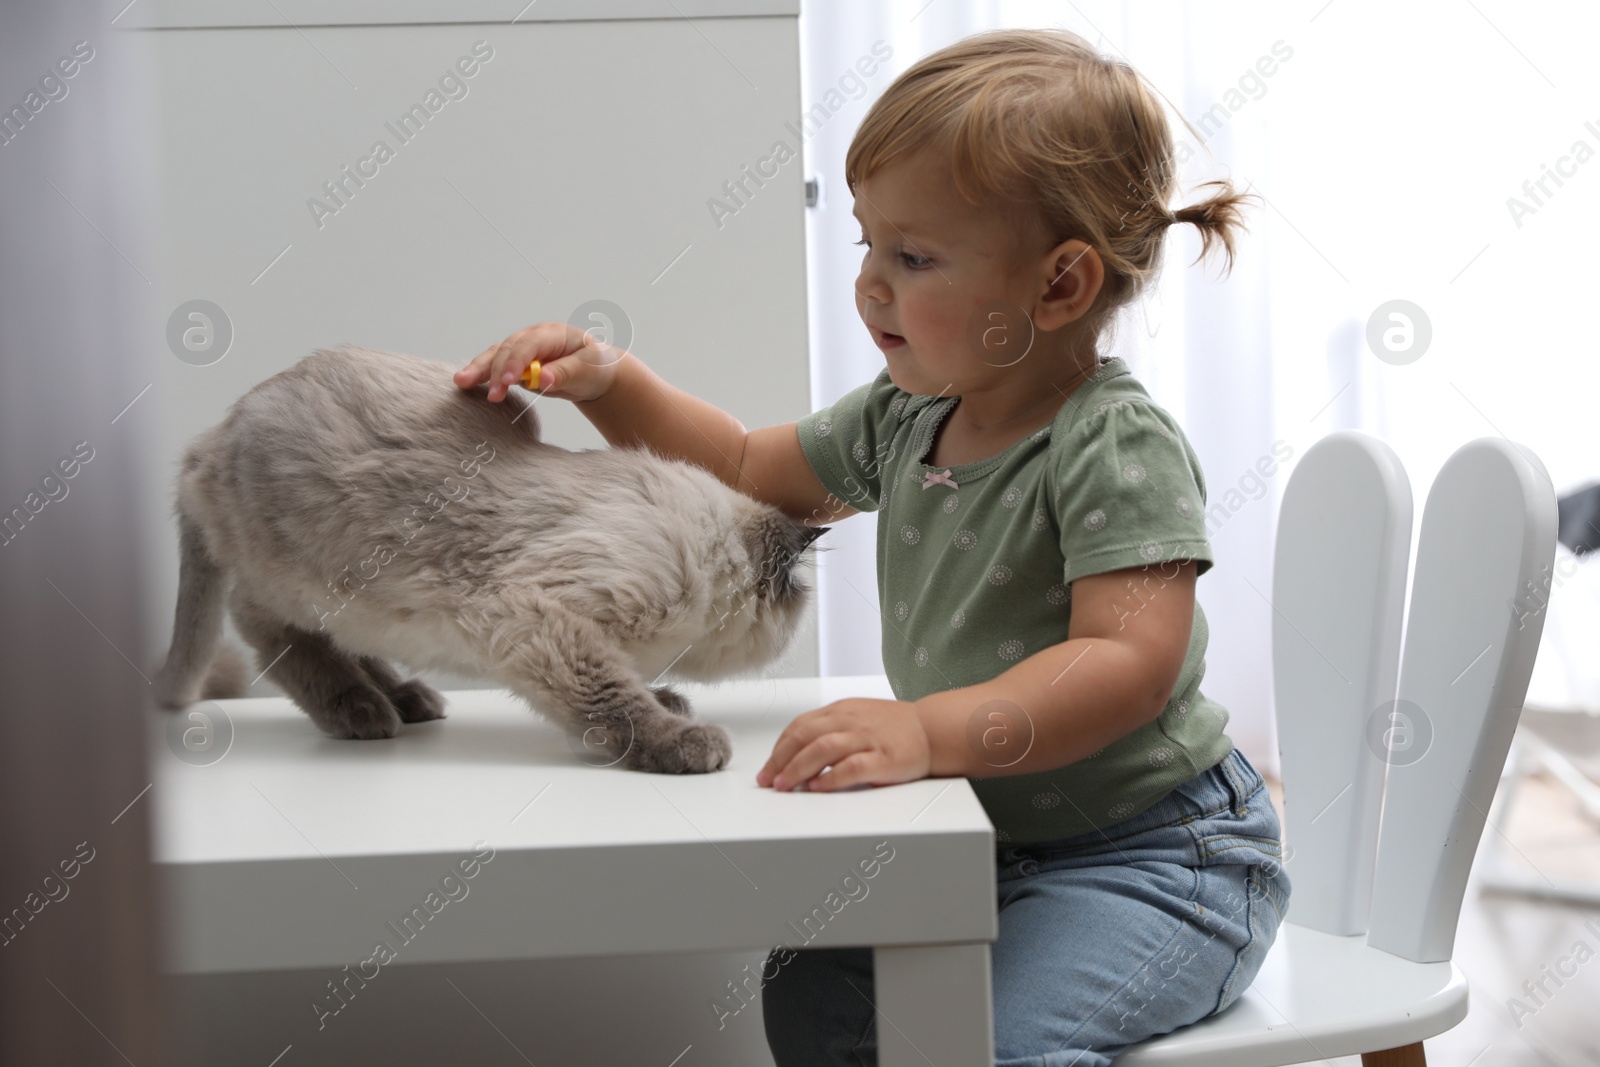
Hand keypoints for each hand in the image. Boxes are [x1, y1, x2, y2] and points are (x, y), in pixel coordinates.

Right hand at [453, 322, 626, 403]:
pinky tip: (465, 383)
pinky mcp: (515, 363)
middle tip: (493, 395)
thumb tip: (542, 379)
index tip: (510, 381)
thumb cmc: (594, 368)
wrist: (593, 373)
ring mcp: (521, 349)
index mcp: (553, 334)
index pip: (530, 344)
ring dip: (479, 370)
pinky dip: (481, 375)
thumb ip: (564, 373)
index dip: (517, 361)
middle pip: (508, 349)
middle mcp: (533, 337)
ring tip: (461, 383)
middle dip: (498, 371)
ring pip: (496, 355)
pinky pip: (495, 366)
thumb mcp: (587, 371)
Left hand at [755, 698, 931, 791]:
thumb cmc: (894, 727)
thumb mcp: (857, 717)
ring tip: (786, 785)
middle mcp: (851, 721)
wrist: (934, 729)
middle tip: (769, 780)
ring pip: (823, 748)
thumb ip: (829, 730)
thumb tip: (796, 755)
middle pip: (805, 735)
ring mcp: (867, 739)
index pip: (800, 726)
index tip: (768, 768)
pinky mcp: (884, 758)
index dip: (779, 748)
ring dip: (798, 768)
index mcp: (841, 710)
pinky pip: (852, 767)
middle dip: (781, 759)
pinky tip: (818, 788)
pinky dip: (831, 778)